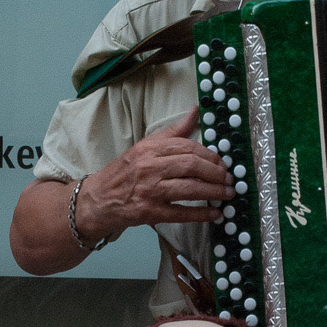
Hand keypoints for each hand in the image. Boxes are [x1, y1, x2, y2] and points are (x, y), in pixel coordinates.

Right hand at [76, 107, 233, 239]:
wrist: (98, 200)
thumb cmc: (124, 173)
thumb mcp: (145, 146)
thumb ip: (173, 132)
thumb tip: (195, 111)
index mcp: (150, 149)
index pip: (187, 146)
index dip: (210, 155)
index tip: (222, 163)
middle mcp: (149, 168)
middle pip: (191, 166)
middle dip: (216, 173)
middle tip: (229, 179)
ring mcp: (150, 191)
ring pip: (189, 189)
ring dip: (213, 192)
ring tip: (227, 194)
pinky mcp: (150, 212)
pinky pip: (181, 213)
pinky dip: (201, 214)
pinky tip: (215, 214)